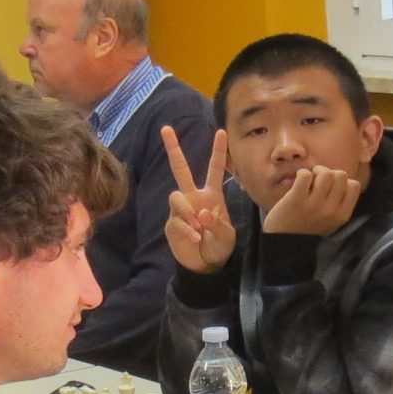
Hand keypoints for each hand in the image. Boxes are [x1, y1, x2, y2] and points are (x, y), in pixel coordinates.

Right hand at [162, 125, 237, 274]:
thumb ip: (217, 224)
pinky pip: (175, 220)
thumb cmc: (220, 246)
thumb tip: (201, 214)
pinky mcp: (171, 224)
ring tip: (198, 228)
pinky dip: (186, 230)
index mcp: (212, 195)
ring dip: (187, 211)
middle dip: (173, 149)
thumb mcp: (226, 235)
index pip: (215, 169)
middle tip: (166, 128)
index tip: (221, 131)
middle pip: (181, 169)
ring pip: (175, 196)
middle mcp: (194, 198)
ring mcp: (181, 210)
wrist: (206, 265)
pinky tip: (195, 238)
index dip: (218, 151)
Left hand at [260, 166, 362, 236]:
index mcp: (342, 215)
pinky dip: (302, 173)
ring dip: (316, 172)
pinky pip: (305, 175)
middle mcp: (330, 211)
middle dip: (329, 173)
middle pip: (341, 175)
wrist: (285, 243)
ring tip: (309, 180)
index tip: (331, 187)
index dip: (342, 181)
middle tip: (318, 181)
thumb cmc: (309, 226)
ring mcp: (313, 205)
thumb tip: (339, 176)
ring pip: (326, 173)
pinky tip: (298, 182)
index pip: (354, 185)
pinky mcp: (296, 200)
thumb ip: (340, 202)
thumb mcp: (332, 220)